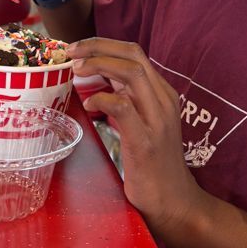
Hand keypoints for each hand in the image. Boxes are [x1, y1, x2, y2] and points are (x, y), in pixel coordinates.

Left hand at [67, 37, 206, 239]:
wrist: (175, 202)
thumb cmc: (153, 164)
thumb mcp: (142, 121)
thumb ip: (126, 98)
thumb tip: (96, 77)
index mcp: (161, 93)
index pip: (134, 53)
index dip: (103, 44)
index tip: (78, 49)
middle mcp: (163, 100)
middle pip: (133, 55)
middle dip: (98, 46)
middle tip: (71, 51)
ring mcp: (157, 119)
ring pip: (132, 73)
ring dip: (99, 64)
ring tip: (76, 69)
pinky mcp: (146, 141)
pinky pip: (124, 107)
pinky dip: (102, 98)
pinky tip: (88, 102)